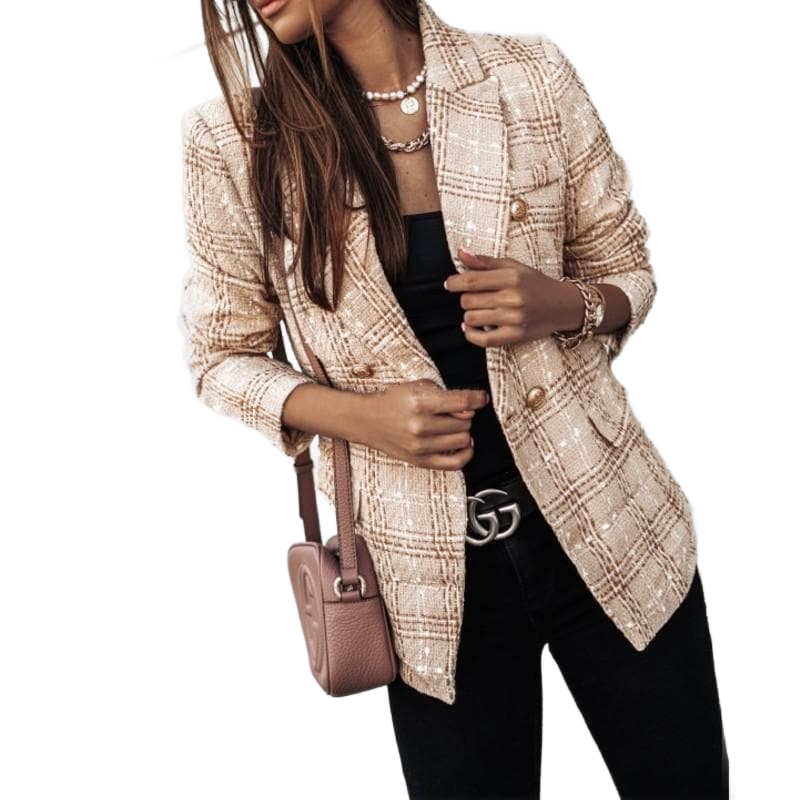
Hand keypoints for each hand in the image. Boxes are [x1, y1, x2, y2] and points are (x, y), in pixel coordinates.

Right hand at [359, 379, 489, 469]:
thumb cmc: (391, 401)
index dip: (478, 399)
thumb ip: (444, 394)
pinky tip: (464, 445)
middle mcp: (420, 426)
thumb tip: (470, 408)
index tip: (482, 398)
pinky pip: (454, 463)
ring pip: (463, 440)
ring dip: (463, 431)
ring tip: (454, 426)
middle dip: (465, 415)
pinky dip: (466, 454)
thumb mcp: (416, 386)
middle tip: (455, 411)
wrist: (366, 420)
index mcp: (420, 403)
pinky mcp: (420, 460)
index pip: (462, 402)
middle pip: (464, 422)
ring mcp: (420, 446)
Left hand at [443, 246, 583, 347]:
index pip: (471, 280)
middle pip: (468, 300)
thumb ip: (485, 262)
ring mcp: (514, 319)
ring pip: (472, 318)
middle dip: (466, 298)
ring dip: (470, 315)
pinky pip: (483, 340)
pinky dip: (471, 334)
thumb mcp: (513, 267)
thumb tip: (460, 252)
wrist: (563, 306)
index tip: (450, 284)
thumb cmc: (535, 284)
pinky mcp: (516, 336)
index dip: (454, 282)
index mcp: (511, 277)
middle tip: (475, 297)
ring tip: (479, 311)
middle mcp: (513, 298)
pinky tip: (470, 328)